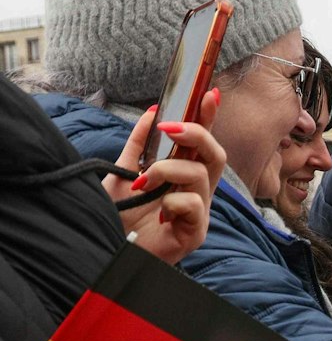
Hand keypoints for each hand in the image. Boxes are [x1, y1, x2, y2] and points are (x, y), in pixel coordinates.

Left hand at [108, 92, 225, 264]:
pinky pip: (193, 205)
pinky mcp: (195, 233)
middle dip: (195, 133)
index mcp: (182, 174)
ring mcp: (199, 212)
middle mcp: (196, 190)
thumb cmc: (119, 216)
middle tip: (169, 128)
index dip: (208, 117)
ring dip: (166, 171)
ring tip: (143, 183)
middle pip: (215, 154)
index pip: (202, 142)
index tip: (209, 93)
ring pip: (199, 175)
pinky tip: (156, 213)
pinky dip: (170, 202)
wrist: (108, 248)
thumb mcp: (123, 170)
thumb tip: (151, 110)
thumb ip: (139, 143)